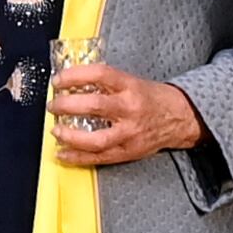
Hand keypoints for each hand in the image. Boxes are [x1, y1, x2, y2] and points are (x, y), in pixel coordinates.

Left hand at [47, 56, 202, 167]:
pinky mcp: (127, 152)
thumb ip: (105, 84)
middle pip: (94, 106)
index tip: (58, 80)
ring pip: (95, 139)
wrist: (179, 118)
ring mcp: (129, 133)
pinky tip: (63, 153)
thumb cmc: (151, 98)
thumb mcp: (132, 82)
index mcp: (130, 86)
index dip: (75, 76)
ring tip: (56, 131)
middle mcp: (129, 109)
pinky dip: (77, 157)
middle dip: (67, 106)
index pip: (99, 74)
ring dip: (70, 136)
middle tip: (54, 105)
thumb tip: (70, 83)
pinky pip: (99, 157)